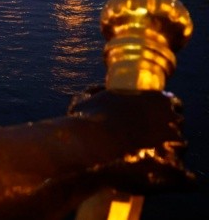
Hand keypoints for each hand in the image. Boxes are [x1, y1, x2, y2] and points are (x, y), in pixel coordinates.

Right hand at [67, 88, 193, 193]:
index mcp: (155, 98)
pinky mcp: (173, 166)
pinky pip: (183, 175)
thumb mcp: (85, 100)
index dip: (160, 114)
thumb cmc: (85, 123)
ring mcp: (174, 142)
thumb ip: (97, 92)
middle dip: (164, 133)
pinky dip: (171, 176)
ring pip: (178, 149)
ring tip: (144, 162)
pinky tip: (151, 175)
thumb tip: (99, 90)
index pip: (171, 103)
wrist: (86, 150)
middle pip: (176, 125)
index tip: (150, 122)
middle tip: (144, 143)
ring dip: (165, 154)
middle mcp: (170, 117)